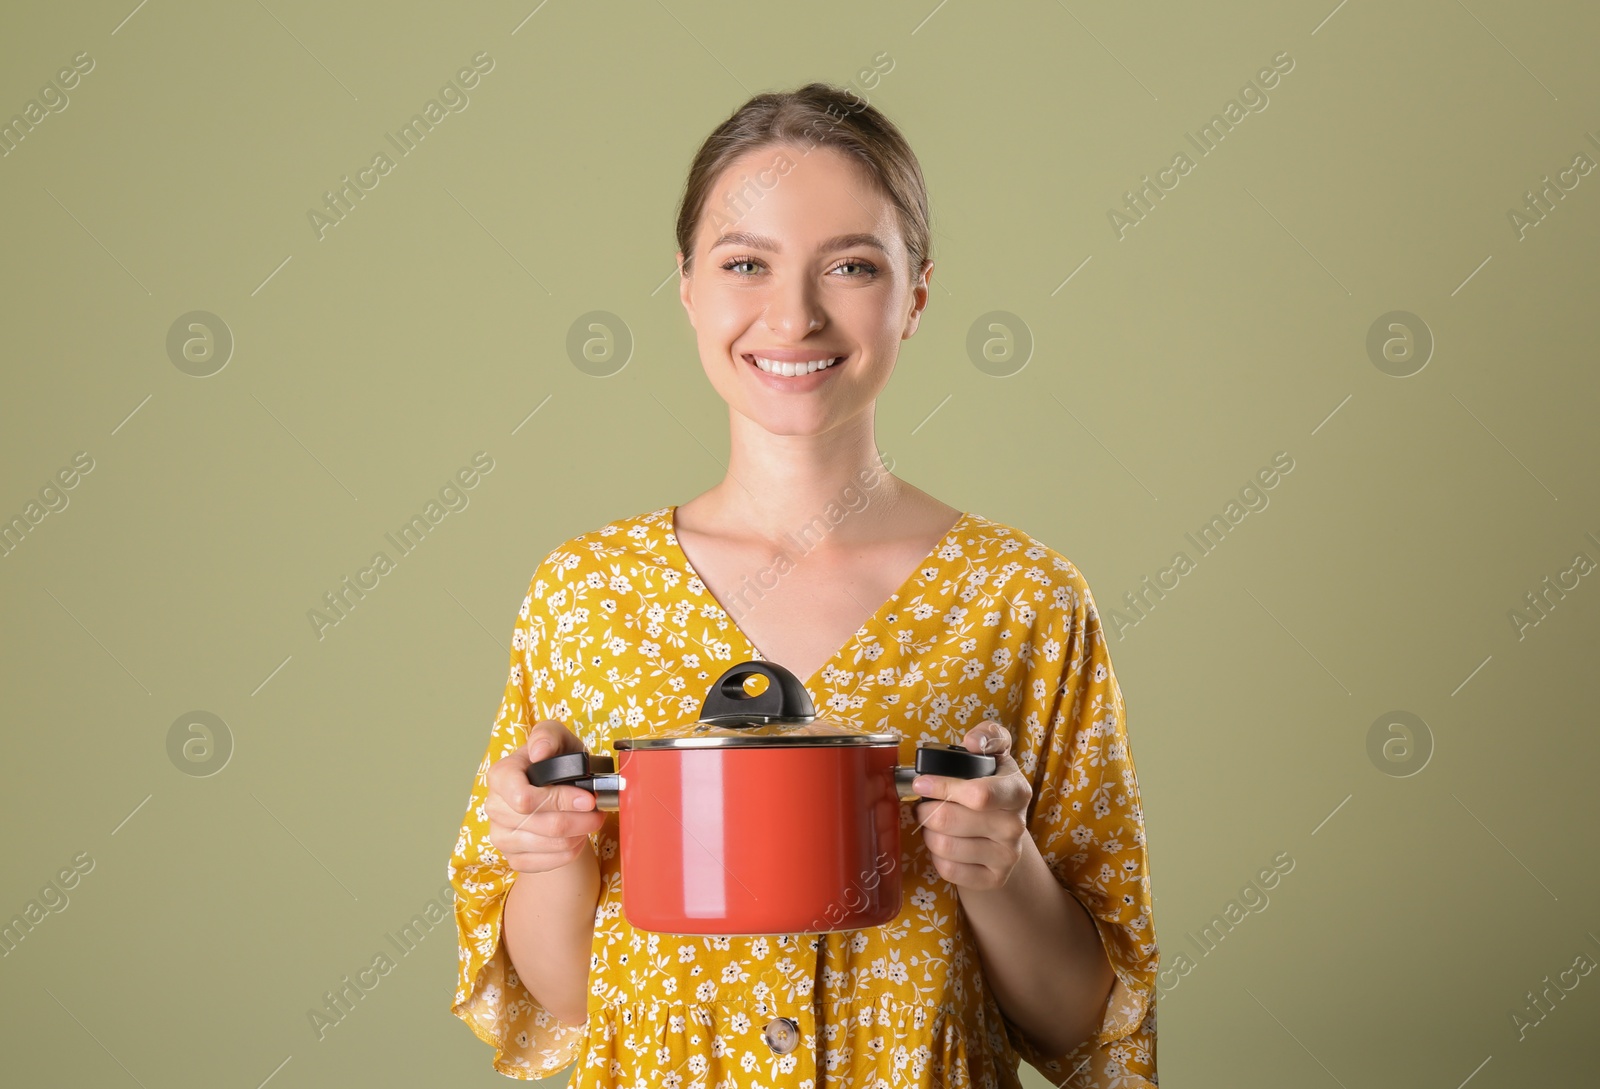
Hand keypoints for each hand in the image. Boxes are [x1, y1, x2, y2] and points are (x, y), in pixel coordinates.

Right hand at [484, 719, 605, 873]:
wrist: (553, 788)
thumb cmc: (554, 760)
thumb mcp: (555, 737)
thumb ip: (547, 736)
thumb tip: (540, 751)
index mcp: (500, 776)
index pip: (523, 798)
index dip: (560, 800)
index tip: (587, 798)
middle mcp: (495, 807)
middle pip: (542, 824)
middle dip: (579, 819)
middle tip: (598, 811)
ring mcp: (501, 835)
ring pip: (548, 845)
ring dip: (578, 834)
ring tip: (590, 822)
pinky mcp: (513, 857)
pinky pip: (545, 864)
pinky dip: (569, 852)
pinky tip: (578, 838)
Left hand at [910, 721, 1032, 890]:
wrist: (1005, 835)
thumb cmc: (992, 787)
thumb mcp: (995, 755)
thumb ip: (988, 736)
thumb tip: (972, 743)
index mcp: (1016, 791)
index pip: (977, 794)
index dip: (942, 787)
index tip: (921, 782)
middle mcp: (1016, 826)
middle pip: (950, 821)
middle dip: (926, 810)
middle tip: (923, 805)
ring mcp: (1007, 856)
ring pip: (944, 846)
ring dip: (928, 833)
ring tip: (932, 824)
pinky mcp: (993, 879)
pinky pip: (948, 869)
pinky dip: (936, 856)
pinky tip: (943, 844)